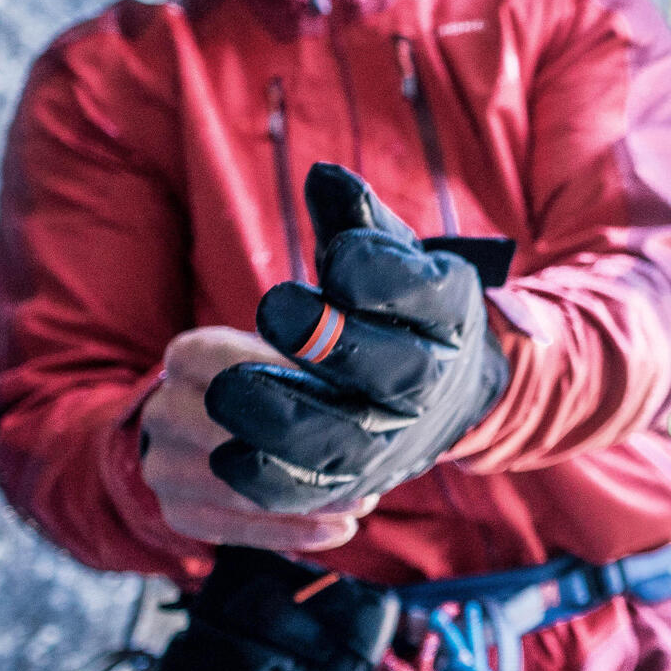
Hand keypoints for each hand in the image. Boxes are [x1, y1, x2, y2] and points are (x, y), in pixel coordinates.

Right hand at [141, 327, 377, 553]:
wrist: (193, 428)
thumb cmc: (251, 385)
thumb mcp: (268, 358)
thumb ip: (300, 364)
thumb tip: (357, 379)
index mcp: (187, 359)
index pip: (232, 366)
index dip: (288, 381)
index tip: (344, 398)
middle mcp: (165, 412)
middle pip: (237, 438)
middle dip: (306, 456)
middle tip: (366, 467)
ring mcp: (164, 467)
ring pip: (242, 492)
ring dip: (309, 503)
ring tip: (363, 502)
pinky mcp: (177, 512)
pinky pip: (238, 531)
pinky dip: (292, 533)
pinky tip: (335, 530)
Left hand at [202, 165, 510, 513]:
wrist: (445, 388)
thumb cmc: (398, 304)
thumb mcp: (391, 252)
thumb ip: (356, 219)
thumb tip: (322, 177)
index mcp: (447, 313)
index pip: (426, 294)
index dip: (383, 276)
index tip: (337, 256)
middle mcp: (429, 382)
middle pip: (393, 373)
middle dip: (332, 344)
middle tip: (271, 308)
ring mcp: (394, 439)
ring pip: (346, 443)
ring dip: (283, 420)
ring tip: (225, 392)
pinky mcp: (356, 480)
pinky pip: (314, 492)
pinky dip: (270, 482)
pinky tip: (224, 455)